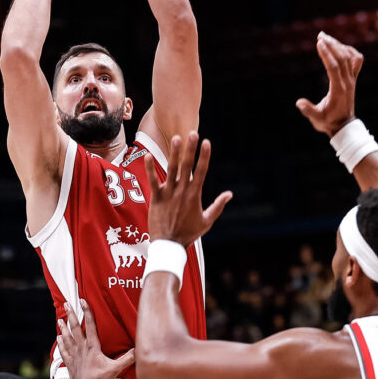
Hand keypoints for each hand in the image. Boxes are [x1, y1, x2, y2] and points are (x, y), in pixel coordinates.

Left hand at [57, 300, 133, 378]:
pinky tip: (58, 338)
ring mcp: (74, 354)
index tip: (82, 301)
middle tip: (67, 304)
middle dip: (71, 315)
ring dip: (63, 328)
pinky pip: (63, 350)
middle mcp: (82, 348)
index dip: (87, 312)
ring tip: (60, 319)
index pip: (90, 325)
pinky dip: (60, 343)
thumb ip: (127, 358)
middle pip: (75, 328)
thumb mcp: (115, 369)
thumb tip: (138, 350)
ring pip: (67, 337)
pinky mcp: (69, 362)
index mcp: (92, 347)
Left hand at [145, 132, 232, 246]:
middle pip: (187, 166)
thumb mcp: (207, 221)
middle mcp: (182, 191)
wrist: (169, 245)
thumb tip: (230, 194)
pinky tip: (147, 155)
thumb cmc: (189, 233)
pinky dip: (150, 169)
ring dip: (173, 153)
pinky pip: (152, 181)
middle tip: (192, 133)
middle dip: (190, 149)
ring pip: (171, 170)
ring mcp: (168, 194)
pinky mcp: (156, 198)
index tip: (207, 142)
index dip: (204, 156)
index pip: (201, 171)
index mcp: (195, 195)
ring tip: (176, 138)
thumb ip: (218, 206)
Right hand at [296, 32, 363, 136]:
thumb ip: (308, 111)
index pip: (334, 67)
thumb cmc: (328, 122)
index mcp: (339, 89)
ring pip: (349, 57)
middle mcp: (348, 82)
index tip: (319, 43)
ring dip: (338, 45)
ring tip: (325, 38)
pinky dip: (349, 51)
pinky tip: (339, 47)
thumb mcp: (317, 119)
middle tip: (320, 35)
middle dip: (331, 45)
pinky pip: (356, 60)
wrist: (343, 126)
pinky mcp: (353, 79)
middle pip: (342, 58)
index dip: (326, 54)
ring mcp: (352, 80)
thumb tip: (298, 102)